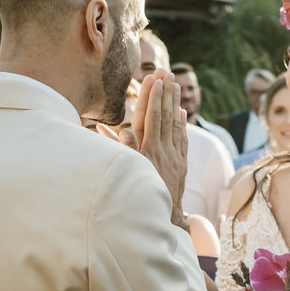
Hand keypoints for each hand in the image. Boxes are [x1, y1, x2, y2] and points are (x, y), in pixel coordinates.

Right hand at [131, 70, 188, 226]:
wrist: (159, 217)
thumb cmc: (135, 193)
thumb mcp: (125, 170)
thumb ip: (118, 149)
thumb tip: (107, 129)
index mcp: (145, 150)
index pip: (149, 116)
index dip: (151, 96)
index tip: (153, 79)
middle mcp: (161, 150)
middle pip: (164, 115)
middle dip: (165, 93)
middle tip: (166, 73)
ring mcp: (173, 156)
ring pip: (175, 124)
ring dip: (175, 103)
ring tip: (175, 84)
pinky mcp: (181, 164)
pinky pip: (182, 139)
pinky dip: (182, 124)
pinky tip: (182, 111)